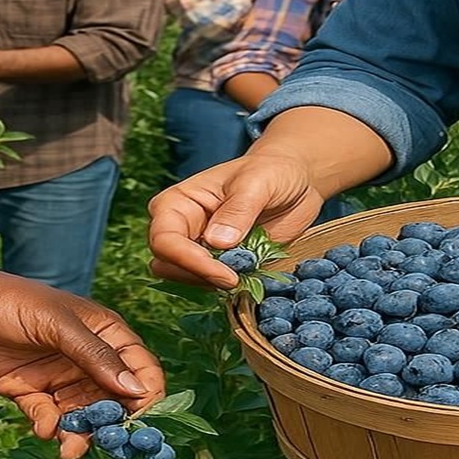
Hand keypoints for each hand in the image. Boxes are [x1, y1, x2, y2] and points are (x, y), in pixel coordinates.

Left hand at [0, 269, 164, 458]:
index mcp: (104, 332)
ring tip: (71, 450)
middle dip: (113, 425)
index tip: (143, 423)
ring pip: (83, 415)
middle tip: (107, 446)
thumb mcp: (55, 323)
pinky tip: (42, 429)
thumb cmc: (7, 301)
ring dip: (81, 434)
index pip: (140, 369)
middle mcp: (86, 358)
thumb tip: (137, 391)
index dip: (148, 397)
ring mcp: (58, 377)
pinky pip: (49, 418)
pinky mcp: (29, 392)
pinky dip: (49, 427)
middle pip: (114, 400)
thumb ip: (94, 356)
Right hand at [148, 153, 325, 289]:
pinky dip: (229, 287)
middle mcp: (181, 228)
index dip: (189, 261)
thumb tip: (217, 241)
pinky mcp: (218, 265)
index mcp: (177, 202)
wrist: (294, 181)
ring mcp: (198, 249)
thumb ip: (237, 209)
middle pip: (167, 265)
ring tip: (247, 271)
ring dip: (214, 284)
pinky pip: (212, 286)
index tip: (226, 274)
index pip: (165, 240)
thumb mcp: (257, 182)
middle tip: (237, 278)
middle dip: (200, 276)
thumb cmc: (270, 171)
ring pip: (185, 280)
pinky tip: (251, 274)